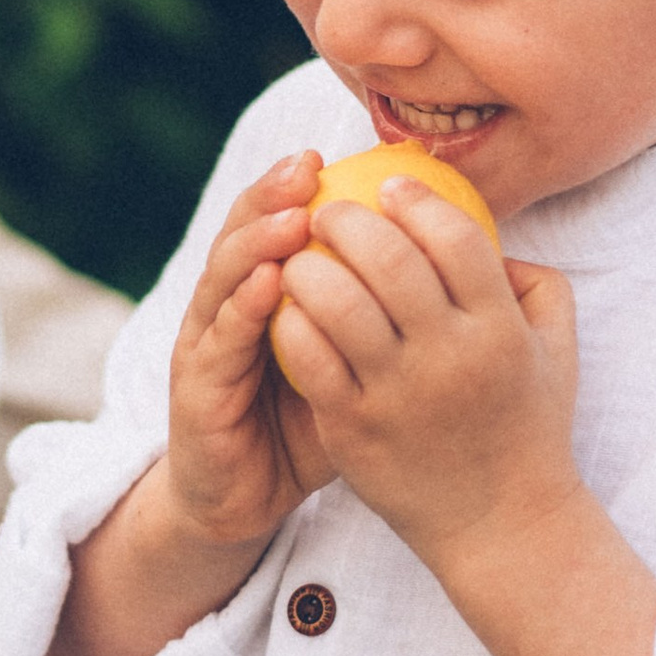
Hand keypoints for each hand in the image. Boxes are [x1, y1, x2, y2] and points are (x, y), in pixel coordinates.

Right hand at [48, 155, 336, 655]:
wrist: (246, 502)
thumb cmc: (306, 429)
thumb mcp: (351, 365)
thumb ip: (378, 317)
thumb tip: (459, 269)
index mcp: (265, 295)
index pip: (281, 224)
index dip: (306, 187)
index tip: (346, 153)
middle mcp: (228, 309)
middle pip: (245, 235)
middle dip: (272, 194)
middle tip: (308, 163)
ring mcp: (206, 347)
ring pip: (225, 278)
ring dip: (254, 241)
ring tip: (291, 213)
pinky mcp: (195, 390)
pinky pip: (220, 341)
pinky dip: (241, 307)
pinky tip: (267, 283)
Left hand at [270, 176, 580, 572]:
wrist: (502, 527)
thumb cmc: (528, 427)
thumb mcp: (556, 349)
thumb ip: (535, 281)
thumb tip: (488, 231)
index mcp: (500, 329)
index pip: (453, 237)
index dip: (415, 199)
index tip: (388, 187)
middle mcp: (449, 358)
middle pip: (387, 260)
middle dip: (346, 221)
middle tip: (327, 212)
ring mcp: (398, 396)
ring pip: (337, 305)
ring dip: (308, 266)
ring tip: (299, 257)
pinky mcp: (354, 429)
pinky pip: (309, 359)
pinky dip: (291, 322)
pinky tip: (287, 309)